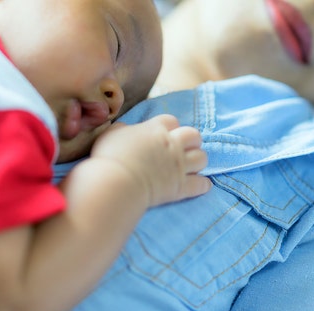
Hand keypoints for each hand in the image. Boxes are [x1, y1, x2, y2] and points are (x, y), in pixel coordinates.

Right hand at [90, 114, 210, 206]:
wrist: (117, 181)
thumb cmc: (110, 156)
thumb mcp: (111, 134)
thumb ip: (122, 128)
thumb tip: (125, 129)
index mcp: (155, 129)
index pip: (172, 121)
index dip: (170, 127)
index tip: (165, 135)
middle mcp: (171, 144)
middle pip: (194, 135)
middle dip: (191, 141)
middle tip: (184, 149)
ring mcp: (178, 165)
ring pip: (202, 158)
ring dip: (198, 161)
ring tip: (191, 166)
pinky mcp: (180, 186)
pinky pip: (201, 184)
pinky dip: (203, 184)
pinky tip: (202, 185)